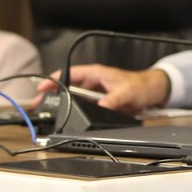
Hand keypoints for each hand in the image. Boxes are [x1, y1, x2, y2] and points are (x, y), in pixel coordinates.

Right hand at [39, 65, 170, 115]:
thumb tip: (102, 106)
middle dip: (52, 94)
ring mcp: (95, 93)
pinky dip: (74, 111)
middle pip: (67, 87)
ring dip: (62, 104)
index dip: (55, 79)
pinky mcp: (99, 103)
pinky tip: (67, 118)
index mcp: (96, 73)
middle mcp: (93, 82)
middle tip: (39, 104)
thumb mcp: (127, 92)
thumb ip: (114, 99)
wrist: (152, 93)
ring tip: (48, 113)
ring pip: (73, 98)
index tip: (43, 87)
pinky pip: (83, 107)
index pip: (70, 73)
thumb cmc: (140, 85)